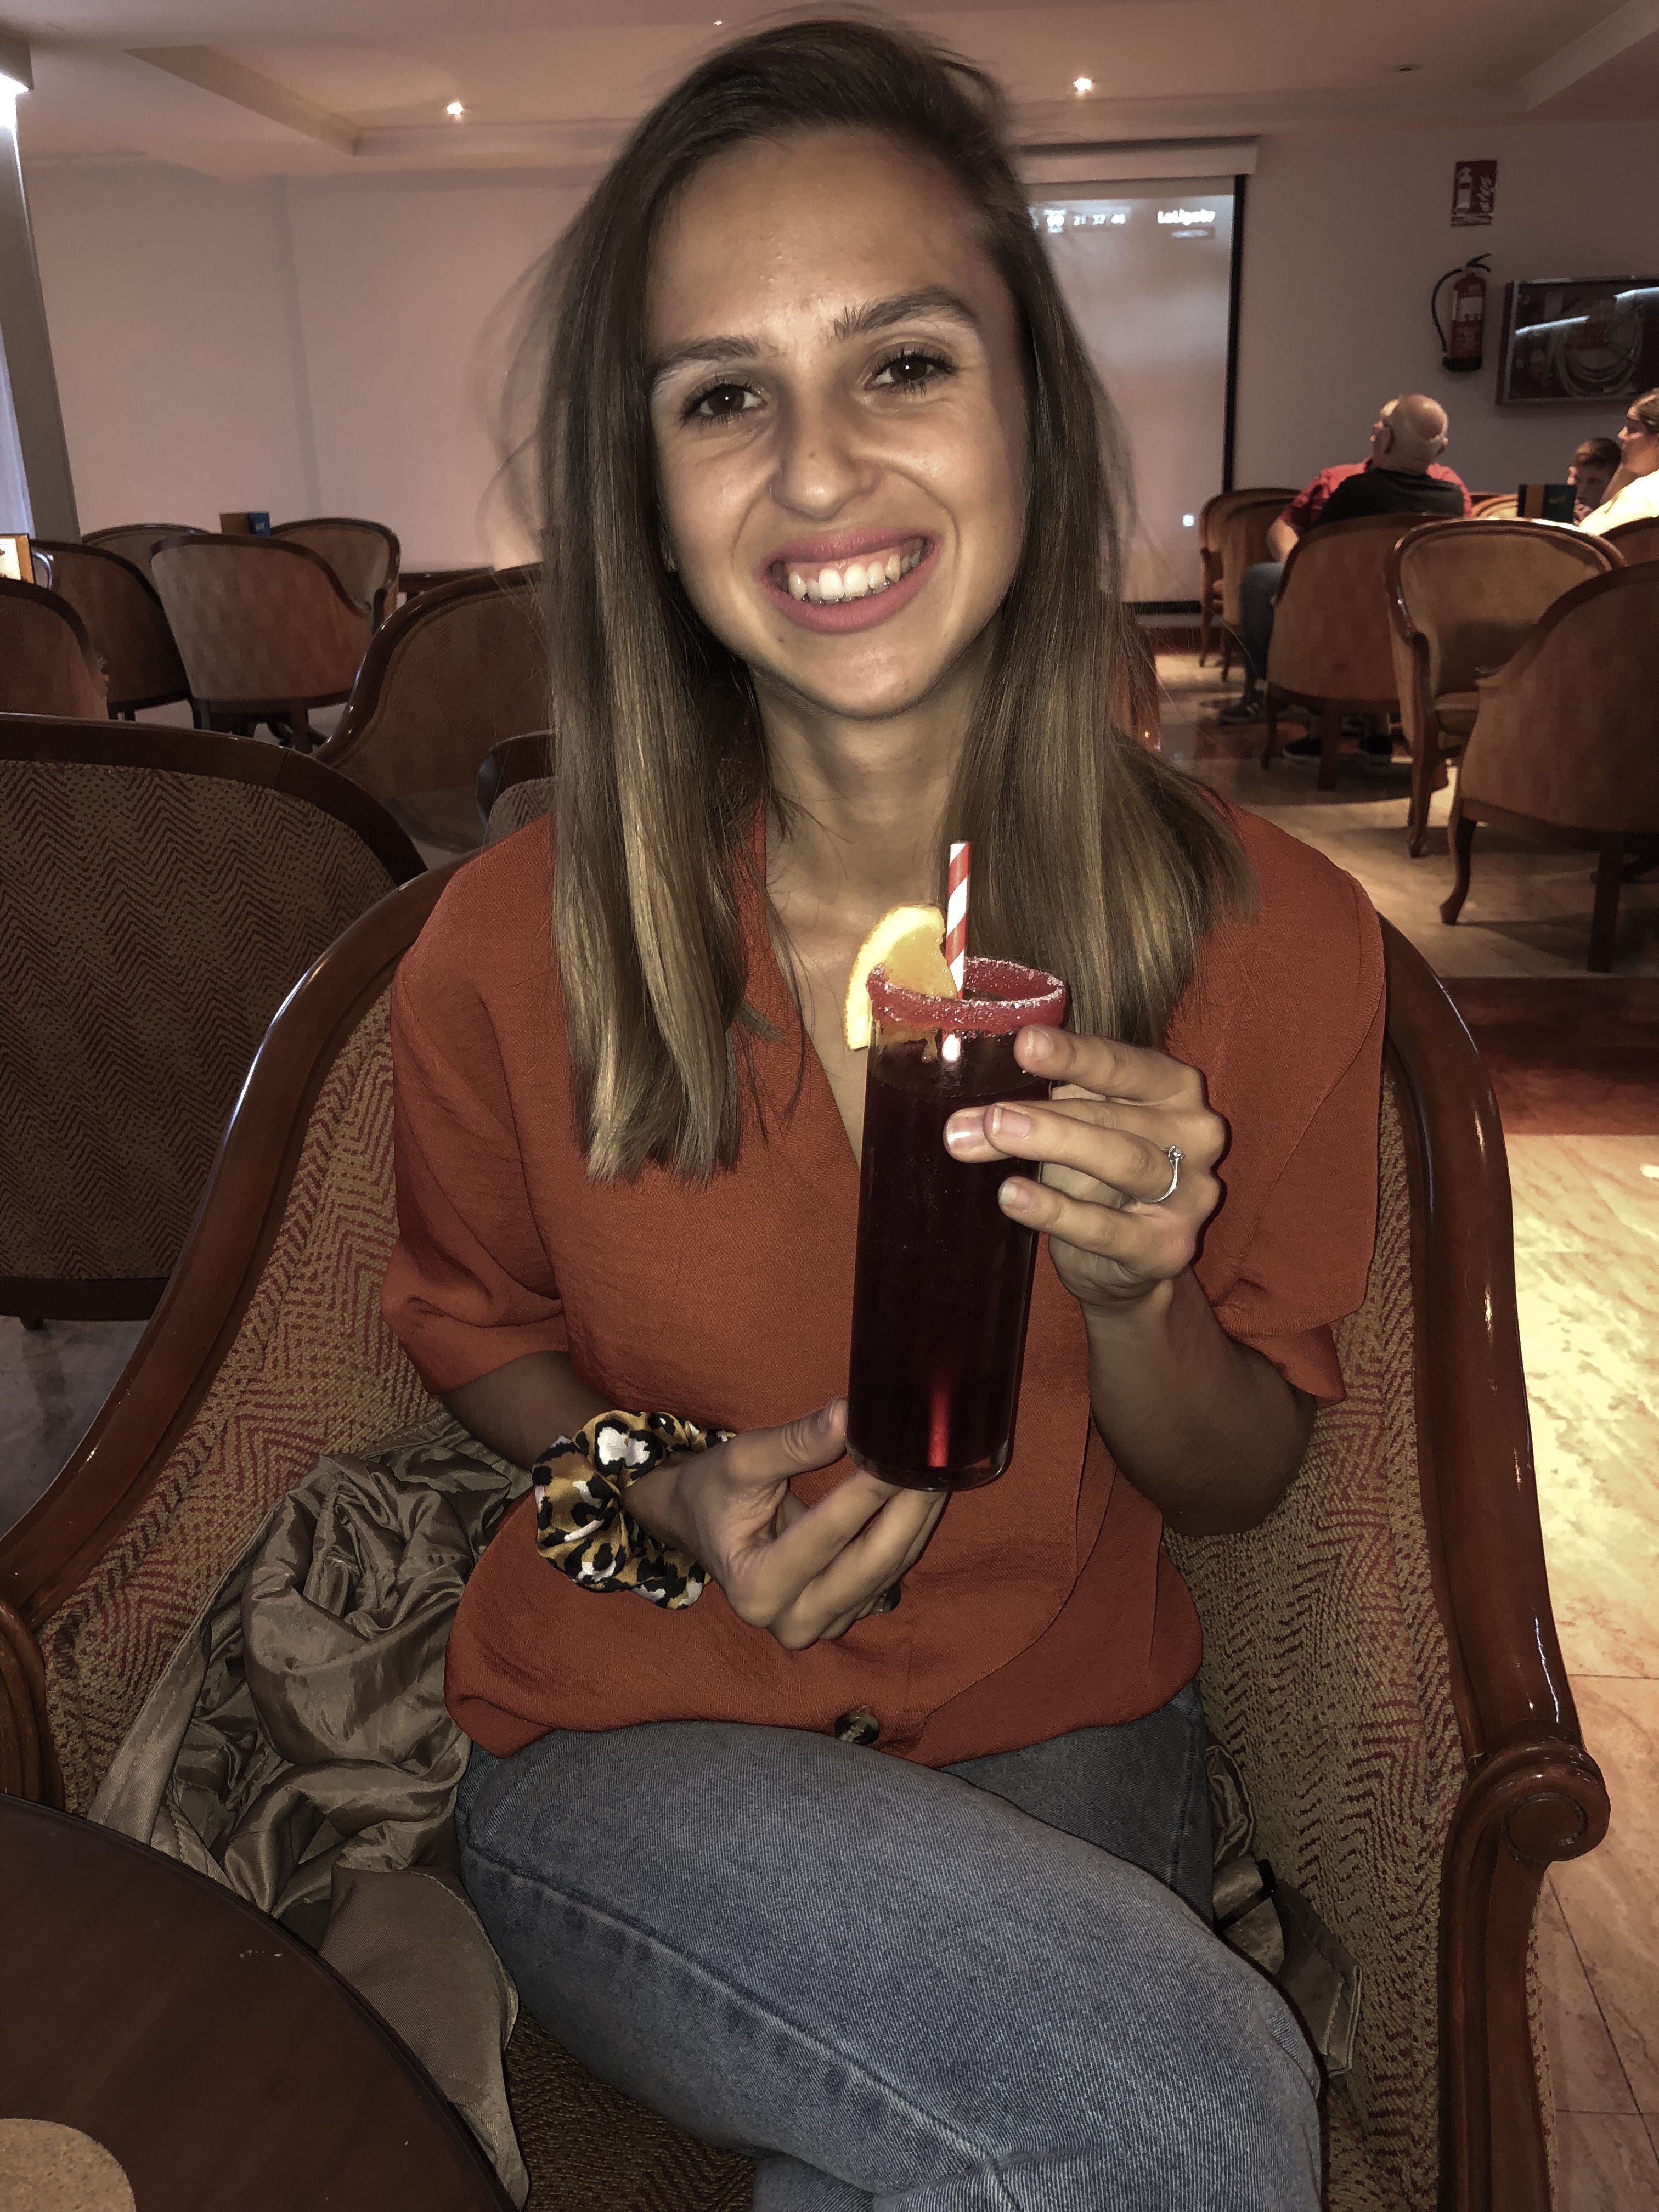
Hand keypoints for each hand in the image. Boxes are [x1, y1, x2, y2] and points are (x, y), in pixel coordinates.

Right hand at [625, 1399, 946, 1649]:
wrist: (696, 1526)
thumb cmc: (712, 1492)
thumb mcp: (741, 1461)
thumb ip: (796, 1443)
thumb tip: (852, 1415)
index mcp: (756, 1587)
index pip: (827, 1534)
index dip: (870, 1491)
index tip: (901, 1450)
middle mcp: (789, 1620)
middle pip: (870, 1563)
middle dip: (909, 1509)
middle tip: (937, 1461)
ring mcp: (819, 1623)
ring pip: (887, 1570)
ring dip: (917, 1519)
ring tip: (941, 1470)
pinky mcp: (840, 1614)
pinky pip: (887, 1574)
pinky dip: (907, 1532)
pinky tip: (924, 1494)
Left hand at [943, 1026, 1225, 1313]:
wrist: (1127, 1262)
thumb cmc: (1098, 1176)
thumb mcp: (1075, 1127)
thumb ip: (1037, 1109)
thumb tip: (964, 1119)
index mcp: (1176, 1088)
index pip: (1124, 1064)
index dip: (1074, 1054)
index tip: (1024, 1043)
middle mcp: (1196, 1135)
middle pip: (1113, 1115)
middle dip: (1044, 1114)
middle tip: (989, 1115)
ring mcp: (1190, 1194)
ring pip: (1123, 1161)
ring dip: (1055, 1144)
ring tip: (996, 1135)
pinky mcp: (1168, 1248)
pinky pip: (1106, 1227)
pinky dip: (1055, 1210)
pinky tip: (1012, 1197)